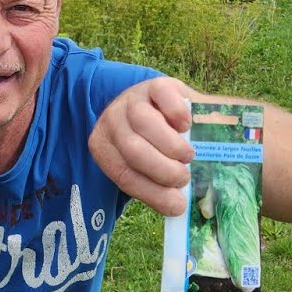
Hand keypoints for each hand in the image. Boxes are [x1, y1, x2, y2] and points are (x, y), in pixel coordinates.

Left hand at [89, 77, 194, 215]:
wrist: (153, 103)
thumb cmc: (151, 143)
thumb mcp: (145, 165)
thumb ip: (156, 185)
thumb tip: (179, 206)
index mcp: (104, 147)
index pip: (124, 174)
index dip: (153, 192)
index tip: (177, 204)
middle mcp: (112, 121)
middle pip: (133, 150)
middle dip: (163, 170)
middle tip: (183, 178)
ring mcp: (132, 100)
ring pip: (146, 123)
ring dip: (172, 146)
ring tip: (187, 156)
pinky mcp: (154, 84)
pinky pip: (164, 97)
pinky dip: (178, 114)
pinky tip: (187, 126)